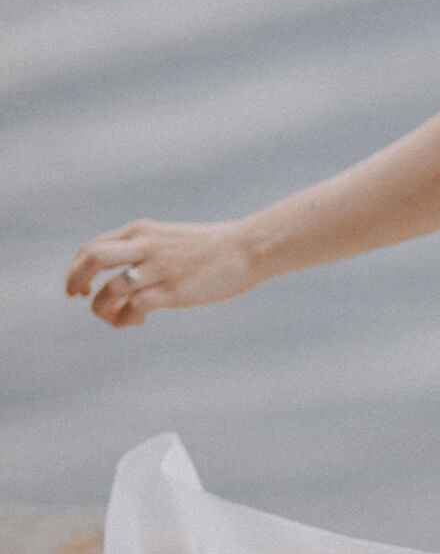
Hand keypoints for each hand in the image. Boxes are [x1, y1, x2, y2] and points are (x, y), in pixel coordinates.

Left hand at [66, 219, 256, 327]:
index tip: (80, 287)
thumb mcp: (171, 239)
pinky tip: (137, 321)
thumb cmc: (213, 248)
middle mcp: (144, 246)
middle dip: (76, 281)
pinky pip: (133, 308)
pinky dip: (126, 319)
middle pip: (92, 259)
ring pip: (109, 290)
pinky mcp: (173, 290)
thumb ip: (146, 250)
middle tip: (79, 297)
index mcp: (141, 231)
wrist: (247, 248)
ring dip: (102, 309)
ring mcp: (158, 268)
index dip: (77, 268)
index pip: (93, 247)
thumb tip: (127, 276)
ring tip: (115, 318)